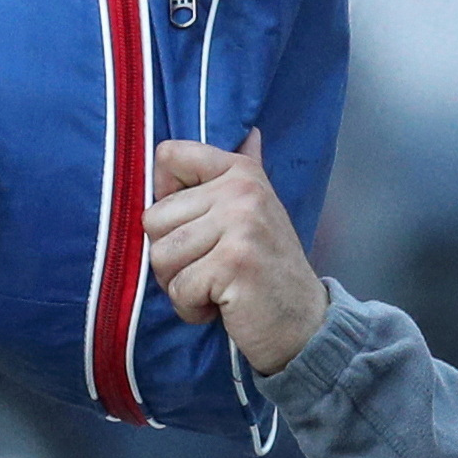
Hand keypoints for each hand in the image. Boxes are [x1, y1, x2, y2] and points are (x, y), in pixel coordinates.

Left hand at [146, 132, 327, 375]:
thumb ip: (243, 173)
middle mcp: (241, 190)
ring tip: (215, 287)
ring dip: (179, 285)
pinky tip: (220, 305)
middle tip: (208, 270)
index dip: (164, 198)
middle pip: (153, 218)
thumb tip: (250, 134)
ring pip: (160, 255)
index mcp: (241, 171)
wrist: (304, 323)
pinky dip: (191, 308)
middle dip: (170, 257)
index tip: (193, 225)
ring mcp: (239, 225)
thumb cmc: (268, 271)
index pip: (168, 156)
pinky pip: (178, 288)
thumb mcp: (257, 213)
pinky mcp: (233, 263)